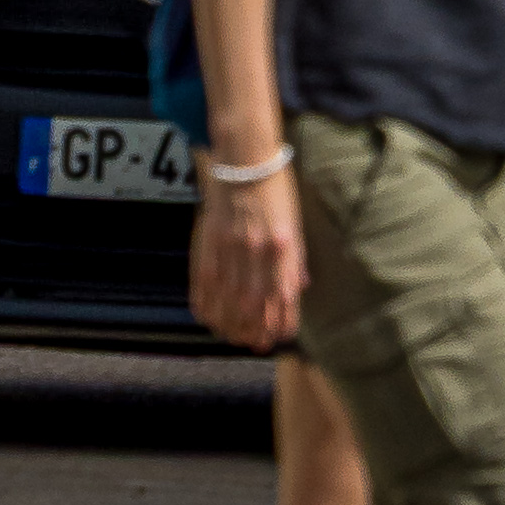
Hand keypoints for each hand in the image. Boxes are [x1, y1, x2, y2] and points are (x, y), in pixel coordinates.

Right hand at [193, 162, 303, 349]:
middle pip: (255, 303)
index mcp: (282, 243)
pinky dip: (207, 305)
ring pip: (229, 299)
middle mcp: (256, 249)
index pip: (283, 293)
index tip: (282, 335)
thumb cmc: (273, 188)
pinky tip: (211, 319)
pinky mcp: (208, 243)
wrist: (243, 160)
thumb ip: (295, 257)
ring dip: (233, 324)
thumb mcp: (293, 221)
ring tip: (236, 338)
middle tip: (258, 344)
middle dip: (257, 329)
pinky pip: (204, 284)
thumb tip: (300, 287)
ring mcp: (229, 247)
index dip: (282, 319)